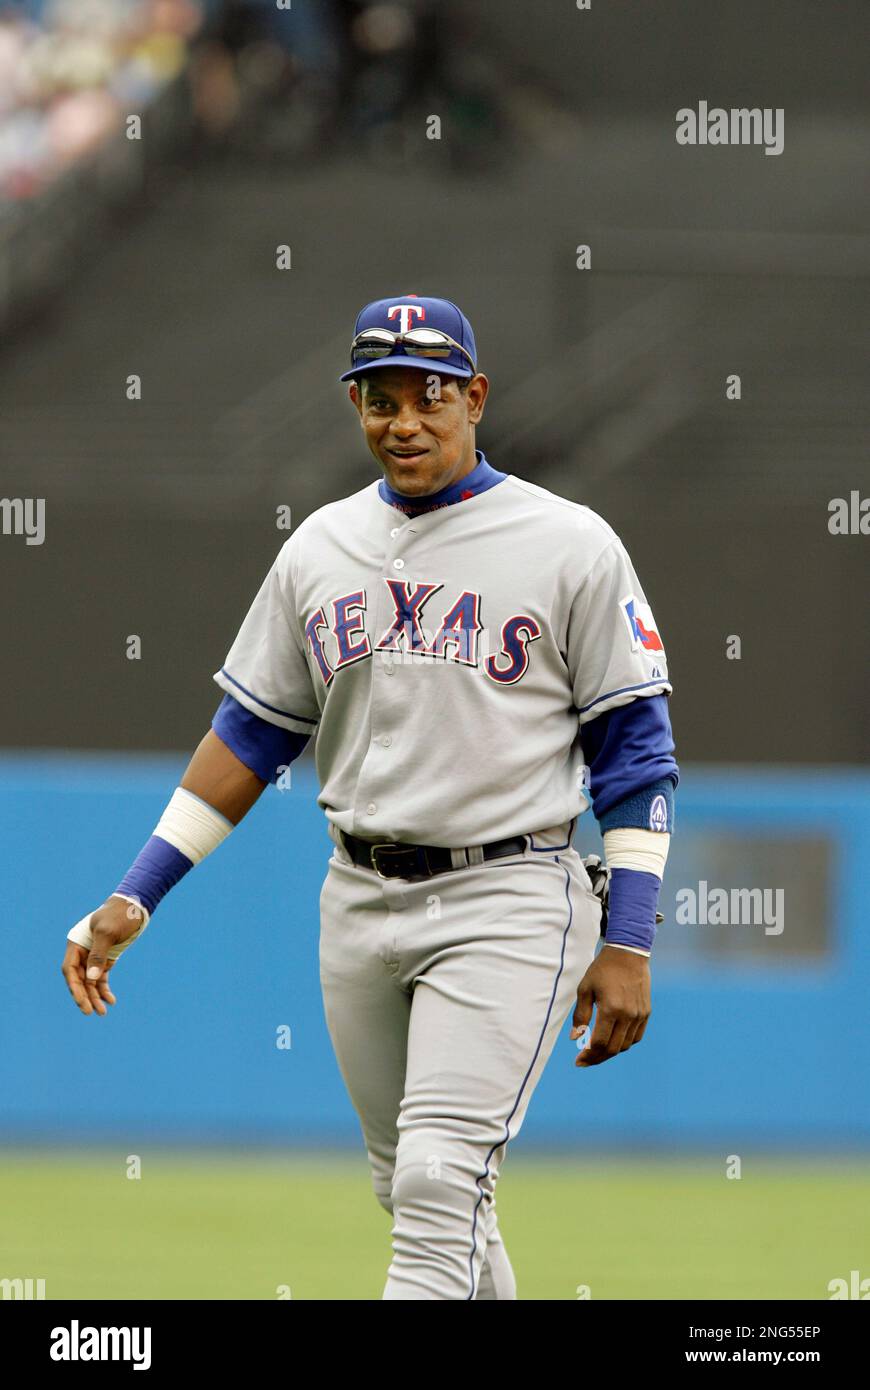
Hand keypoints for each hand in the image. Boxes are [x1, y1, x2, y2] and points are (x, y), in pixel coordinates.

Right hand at [61, 896, 143, 1016]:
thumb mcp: (107, 933)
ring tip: (103, 1012)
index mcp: (76, 944)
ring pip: (91, 981)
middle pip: (80, 979)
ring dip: (95, 996)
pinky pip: (102, 978)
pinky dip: (105, 989)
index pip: (70, 970)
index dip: (75, 987)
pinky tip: (111, 1000)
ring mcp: (94, 956)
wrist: (135, 906)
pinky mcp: (106, 959)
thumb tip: (92, 979)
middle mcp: (82, 952)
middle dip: (85, 996)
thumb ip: (98, 955)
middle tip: (91, 1012)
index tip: (82, 1002)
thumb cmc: (118, 915)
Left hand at [571, 945, 650, 1067]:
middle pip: (613, 1048)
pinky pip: (636, 1036)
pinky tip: (613, 1042)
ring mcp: (639, 1015)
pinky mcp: (646, 1012)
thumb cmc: (603, 969)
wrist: (628, 953)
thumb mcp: (585, 989)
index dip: (588, 1055)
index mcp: (611, 1009)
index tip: (578, 1061)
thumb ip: (581, 1015)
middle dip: (597, 1058)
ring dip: (611, 1052)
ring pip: (626, 1045)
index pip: (600, 1043)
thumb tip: (575, 1039)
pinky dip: (624, 1043)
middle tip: (585, 1061)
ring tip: (597, 1052)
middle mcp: (628, 1015)